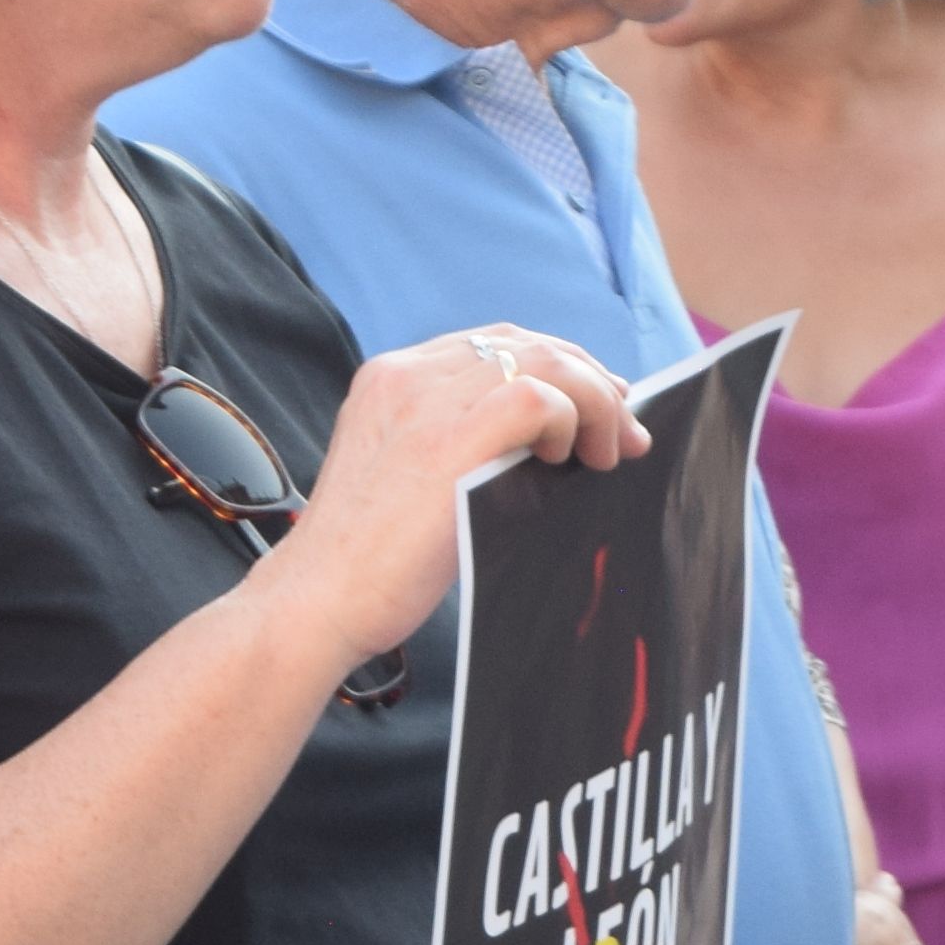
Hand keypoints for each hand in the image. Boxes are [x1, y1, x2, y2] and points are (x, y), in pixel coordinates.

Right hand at [250, 325, 640, 682]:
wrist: (319, 602)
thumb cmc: (369, 564)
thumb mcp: (410, 481)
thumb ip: (461, 446)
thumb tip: (548, 444)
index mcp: (392, 379)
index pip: (494, 342)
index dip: (558, 366)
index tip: (598, 405)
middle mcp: (407, 375)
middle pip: (526, 342)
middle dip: (589, 380)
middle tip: (625, 433)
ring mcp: (426, 402)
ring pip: (542, 360)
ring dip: (594, 402)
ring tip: (608, 455)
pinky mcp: (449, 440)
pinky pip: (538, 397)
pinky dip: (571, 421)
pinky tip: (569, 461)